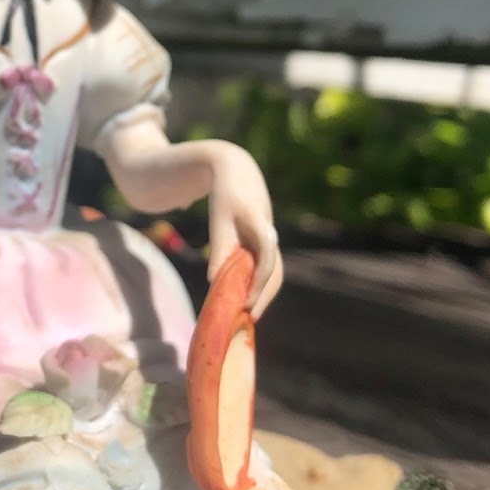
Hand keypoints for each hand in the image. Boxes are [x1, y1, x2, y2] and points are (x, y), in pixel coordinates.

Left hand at [203, 142, 280, 318]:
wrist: (237, 170)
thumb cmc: (224, 194)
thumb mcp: (218, 219)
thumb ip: (220, 248)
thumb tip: (214, 282)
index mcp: (259, 224)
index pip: (266, 257)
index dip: (258, 283)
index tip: (246, 304)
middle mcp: (270, 234)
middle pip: (275, 272)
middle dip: (264, 297)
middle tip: (248, 320)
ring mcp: (271, 239)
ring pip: (274, 272)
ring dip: (263, 293)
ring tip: (247, 314)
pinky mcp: (266, 242)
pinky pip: (268, 267)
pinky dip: (260, 284)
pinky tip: (246, 298)